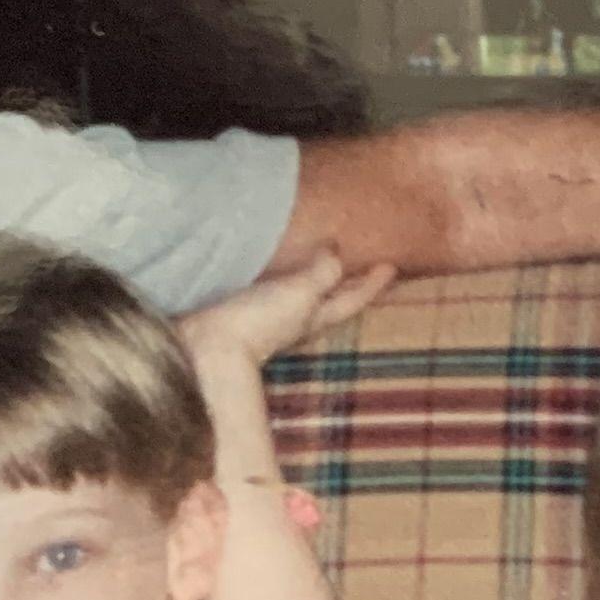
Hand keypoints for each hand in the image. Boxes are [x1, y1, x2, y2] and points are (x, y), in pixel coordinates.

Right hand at [180, 250, 399, 376]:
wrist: (207, 347)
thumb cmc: (259, 322)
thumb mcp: (299, 294)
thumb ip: (322, 273)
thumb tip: (337, 252)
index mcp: (316, 315)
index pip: (353, 298)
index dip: (373, 283)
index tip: (392, 266)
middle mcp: (299, 318)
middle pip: (333, 298)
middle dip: (349, 283)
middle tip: (366, 263)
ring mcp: (273, 318)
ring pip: (306, 294)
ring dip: (319, 278)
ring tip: (325, 257)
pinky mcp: (247, 311)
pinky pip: (277, 289)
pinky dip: (287, 277)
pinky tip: (279, 268)